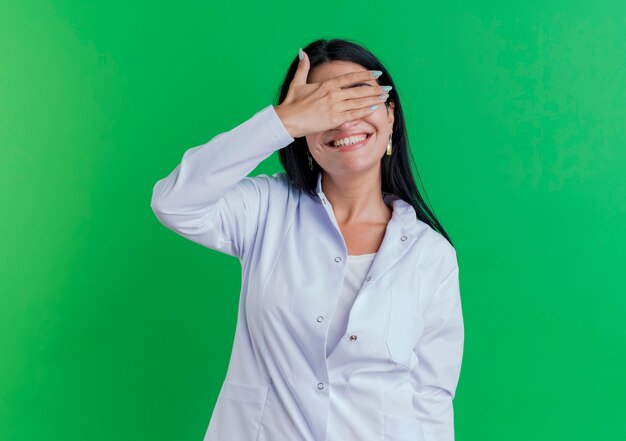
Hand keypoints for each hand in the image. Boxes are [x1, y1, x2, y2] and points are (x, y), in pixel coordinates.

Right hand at [274, 50, 388, 138]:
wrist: (287, 120)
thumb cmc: (291, 103)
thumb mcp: (297, 83)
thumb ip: (303, 68)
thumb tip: (302, 52)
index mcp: (327, 84)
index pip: (350, 77)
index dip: (365, 75)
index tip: (376, 74)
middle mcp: (333, 94)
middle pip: (359, 89)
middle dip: (375, 88)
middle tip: (387, 87)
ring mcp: (335, 107)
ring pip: (359, 102)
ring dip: (374, 99)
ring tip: (385, 97)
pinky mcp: (334, 119)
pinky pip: (354, 114)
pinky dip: (365, 110)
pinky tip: (374, 108)